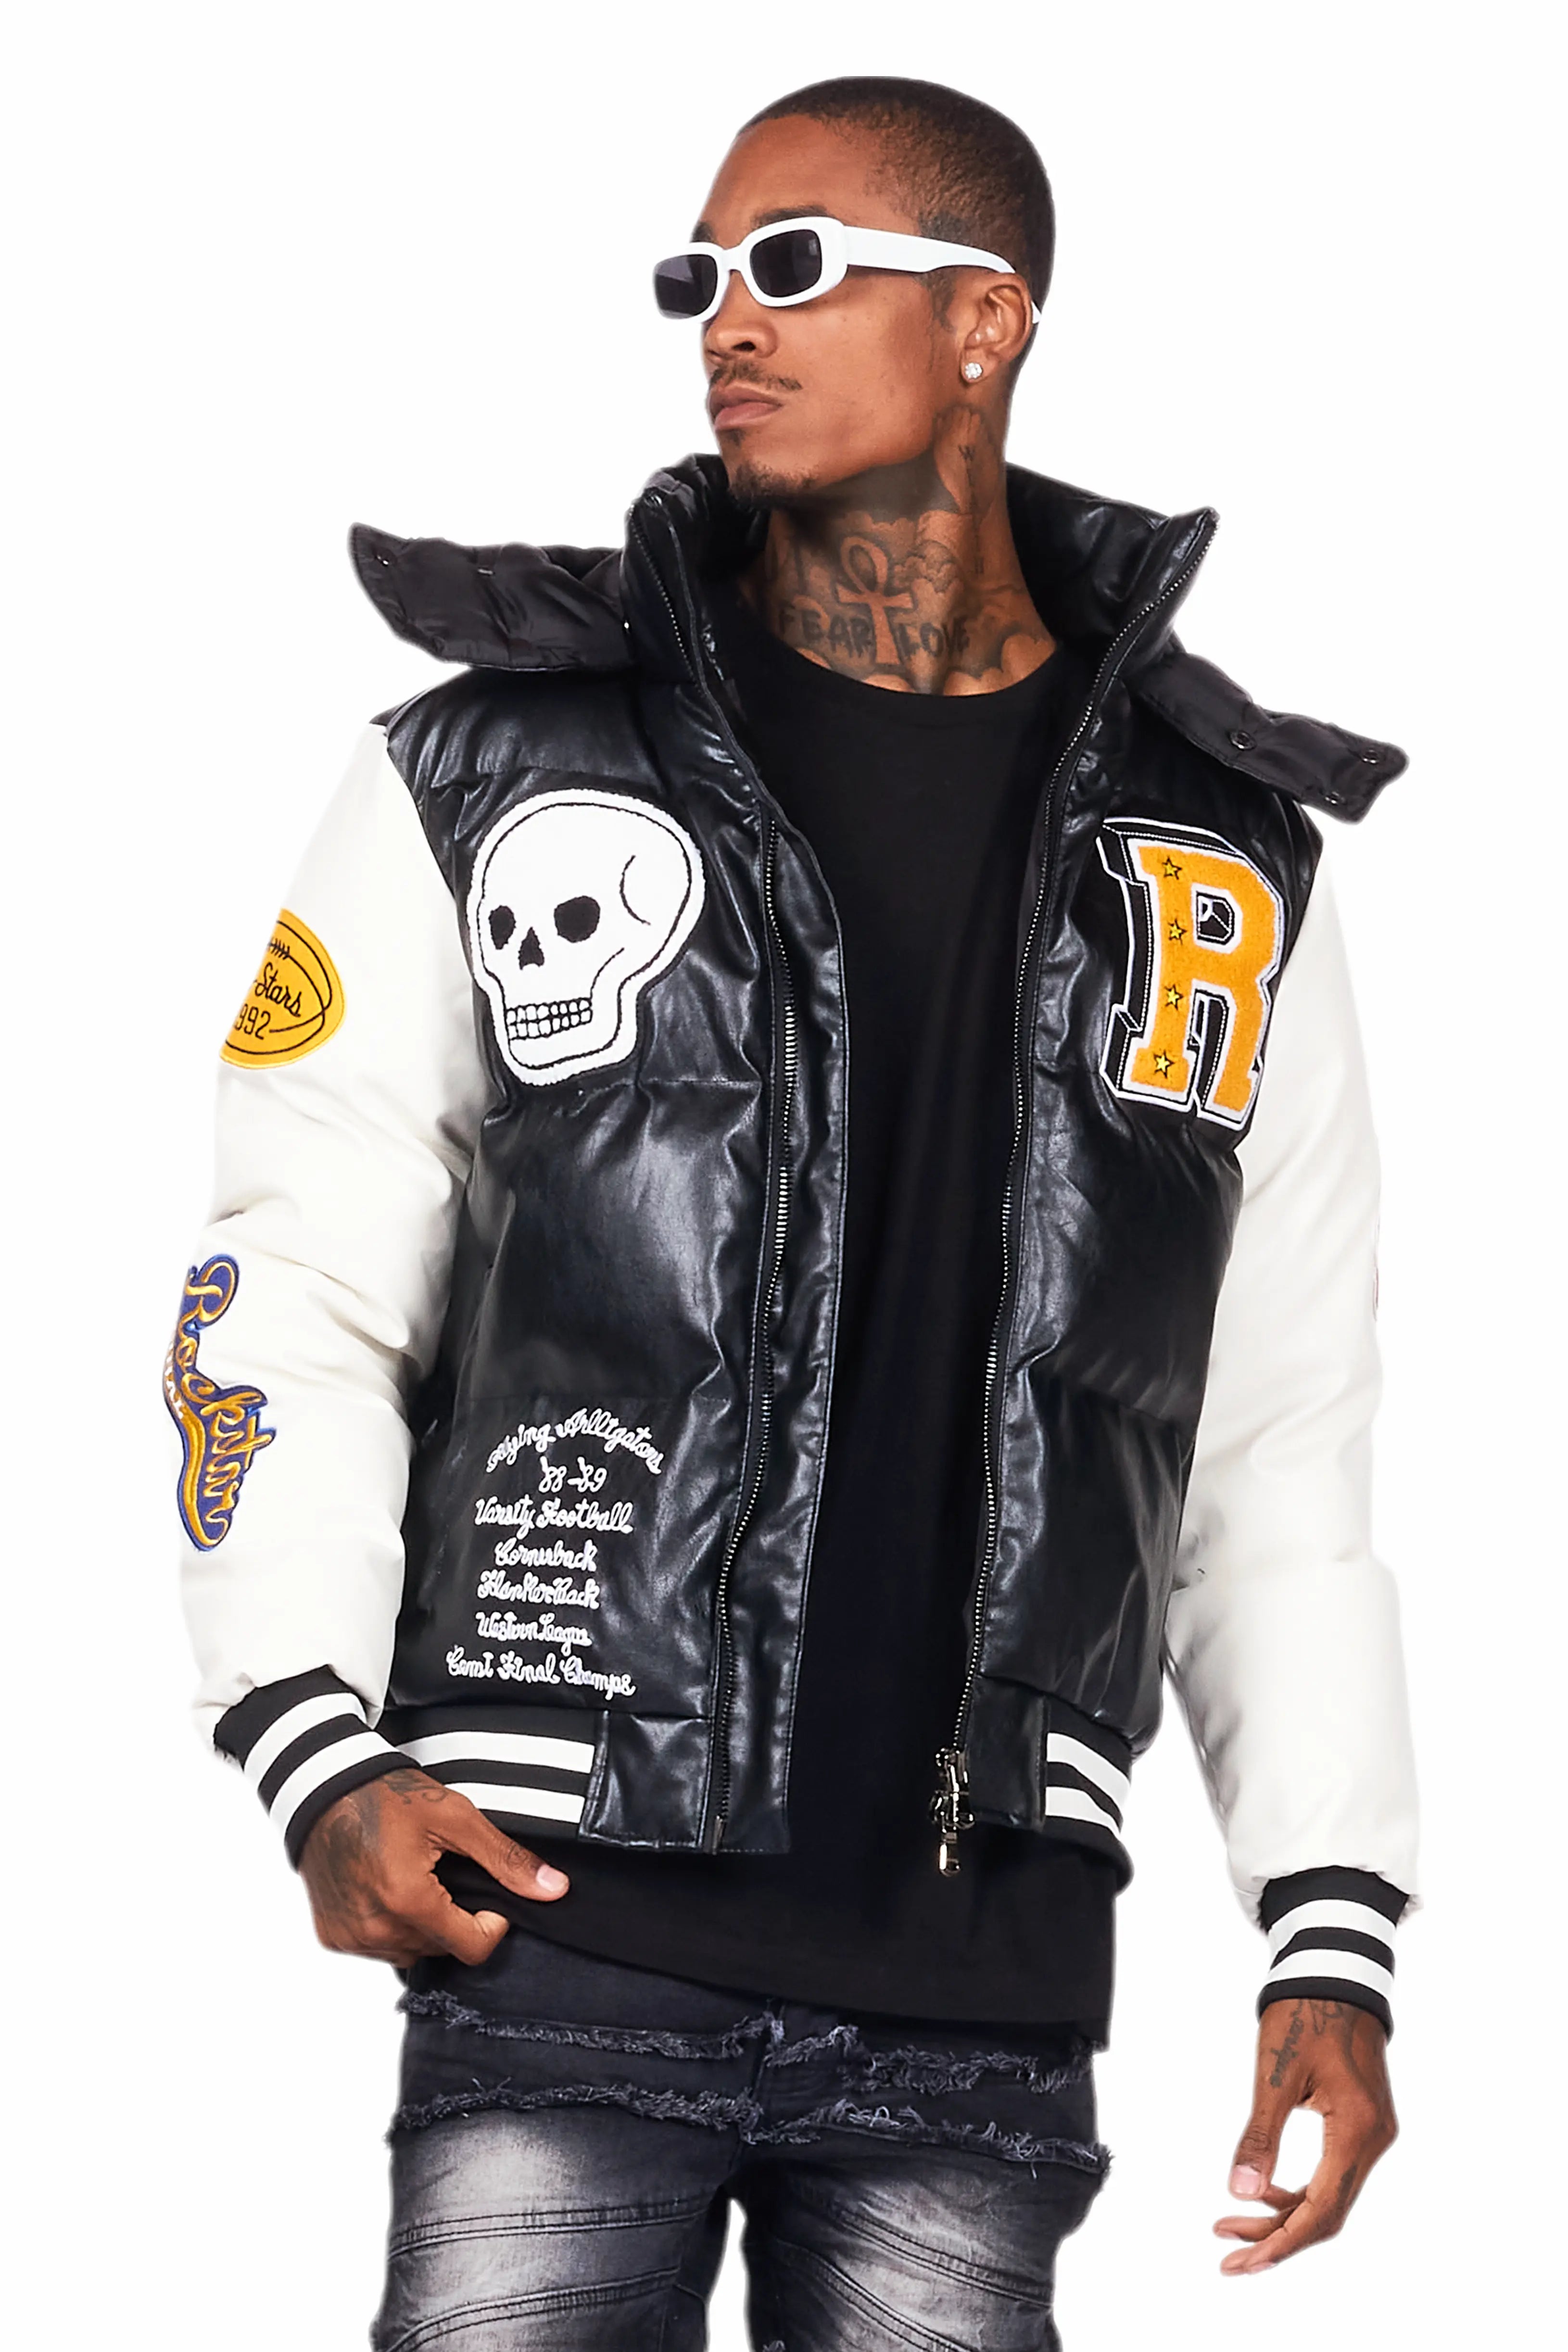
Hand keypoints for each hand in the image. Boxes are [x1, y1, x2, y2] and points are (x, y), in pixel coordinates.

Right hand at [297, 1767, 568, 1965]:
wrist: (325, 1787)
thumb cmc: (388, 1796)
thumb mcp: (456, 1818)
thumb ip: (506, 1859)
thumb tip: (554, 1888)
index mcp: (409, 1902)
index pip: (473, 1948)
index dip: (491, 1923)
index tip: (483, 1891)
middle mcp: (376, 1929)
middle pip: (442, 1948)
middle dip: (452, 1916)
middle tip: (441, 1872)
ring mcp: (351, 1937)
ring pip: (411, 1952)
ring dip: (422, 1924)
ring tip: (412, 1876)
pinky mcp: (333, 1936)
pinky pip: (379, 1948)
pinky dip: (390, 1925)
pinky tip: (386, 1887)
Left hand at [1215, 1997, 1396, 2273]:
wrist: (1335, 1974)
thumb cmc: (1304, 2014)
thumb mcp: (1275, 2073)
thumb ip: (1261, 2135)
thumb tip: (1239, 2191)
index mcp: (1358, 2130)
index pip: (1322, 2210)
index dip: (1280, 2242)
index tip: (1240, 2260)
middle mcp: (1375, 2139)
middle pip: (1328, 2213)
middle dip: (1277, 2238)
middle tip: (1228, 2254)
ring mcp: (1374, 2134)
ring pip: (1331, 2197)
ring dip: (1285, 2216)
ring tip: (1232, 2224)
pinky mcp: (1365, 2125)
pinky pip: (1335, 2174)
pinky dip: (1301, 2192)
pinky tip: (1267, 2192)